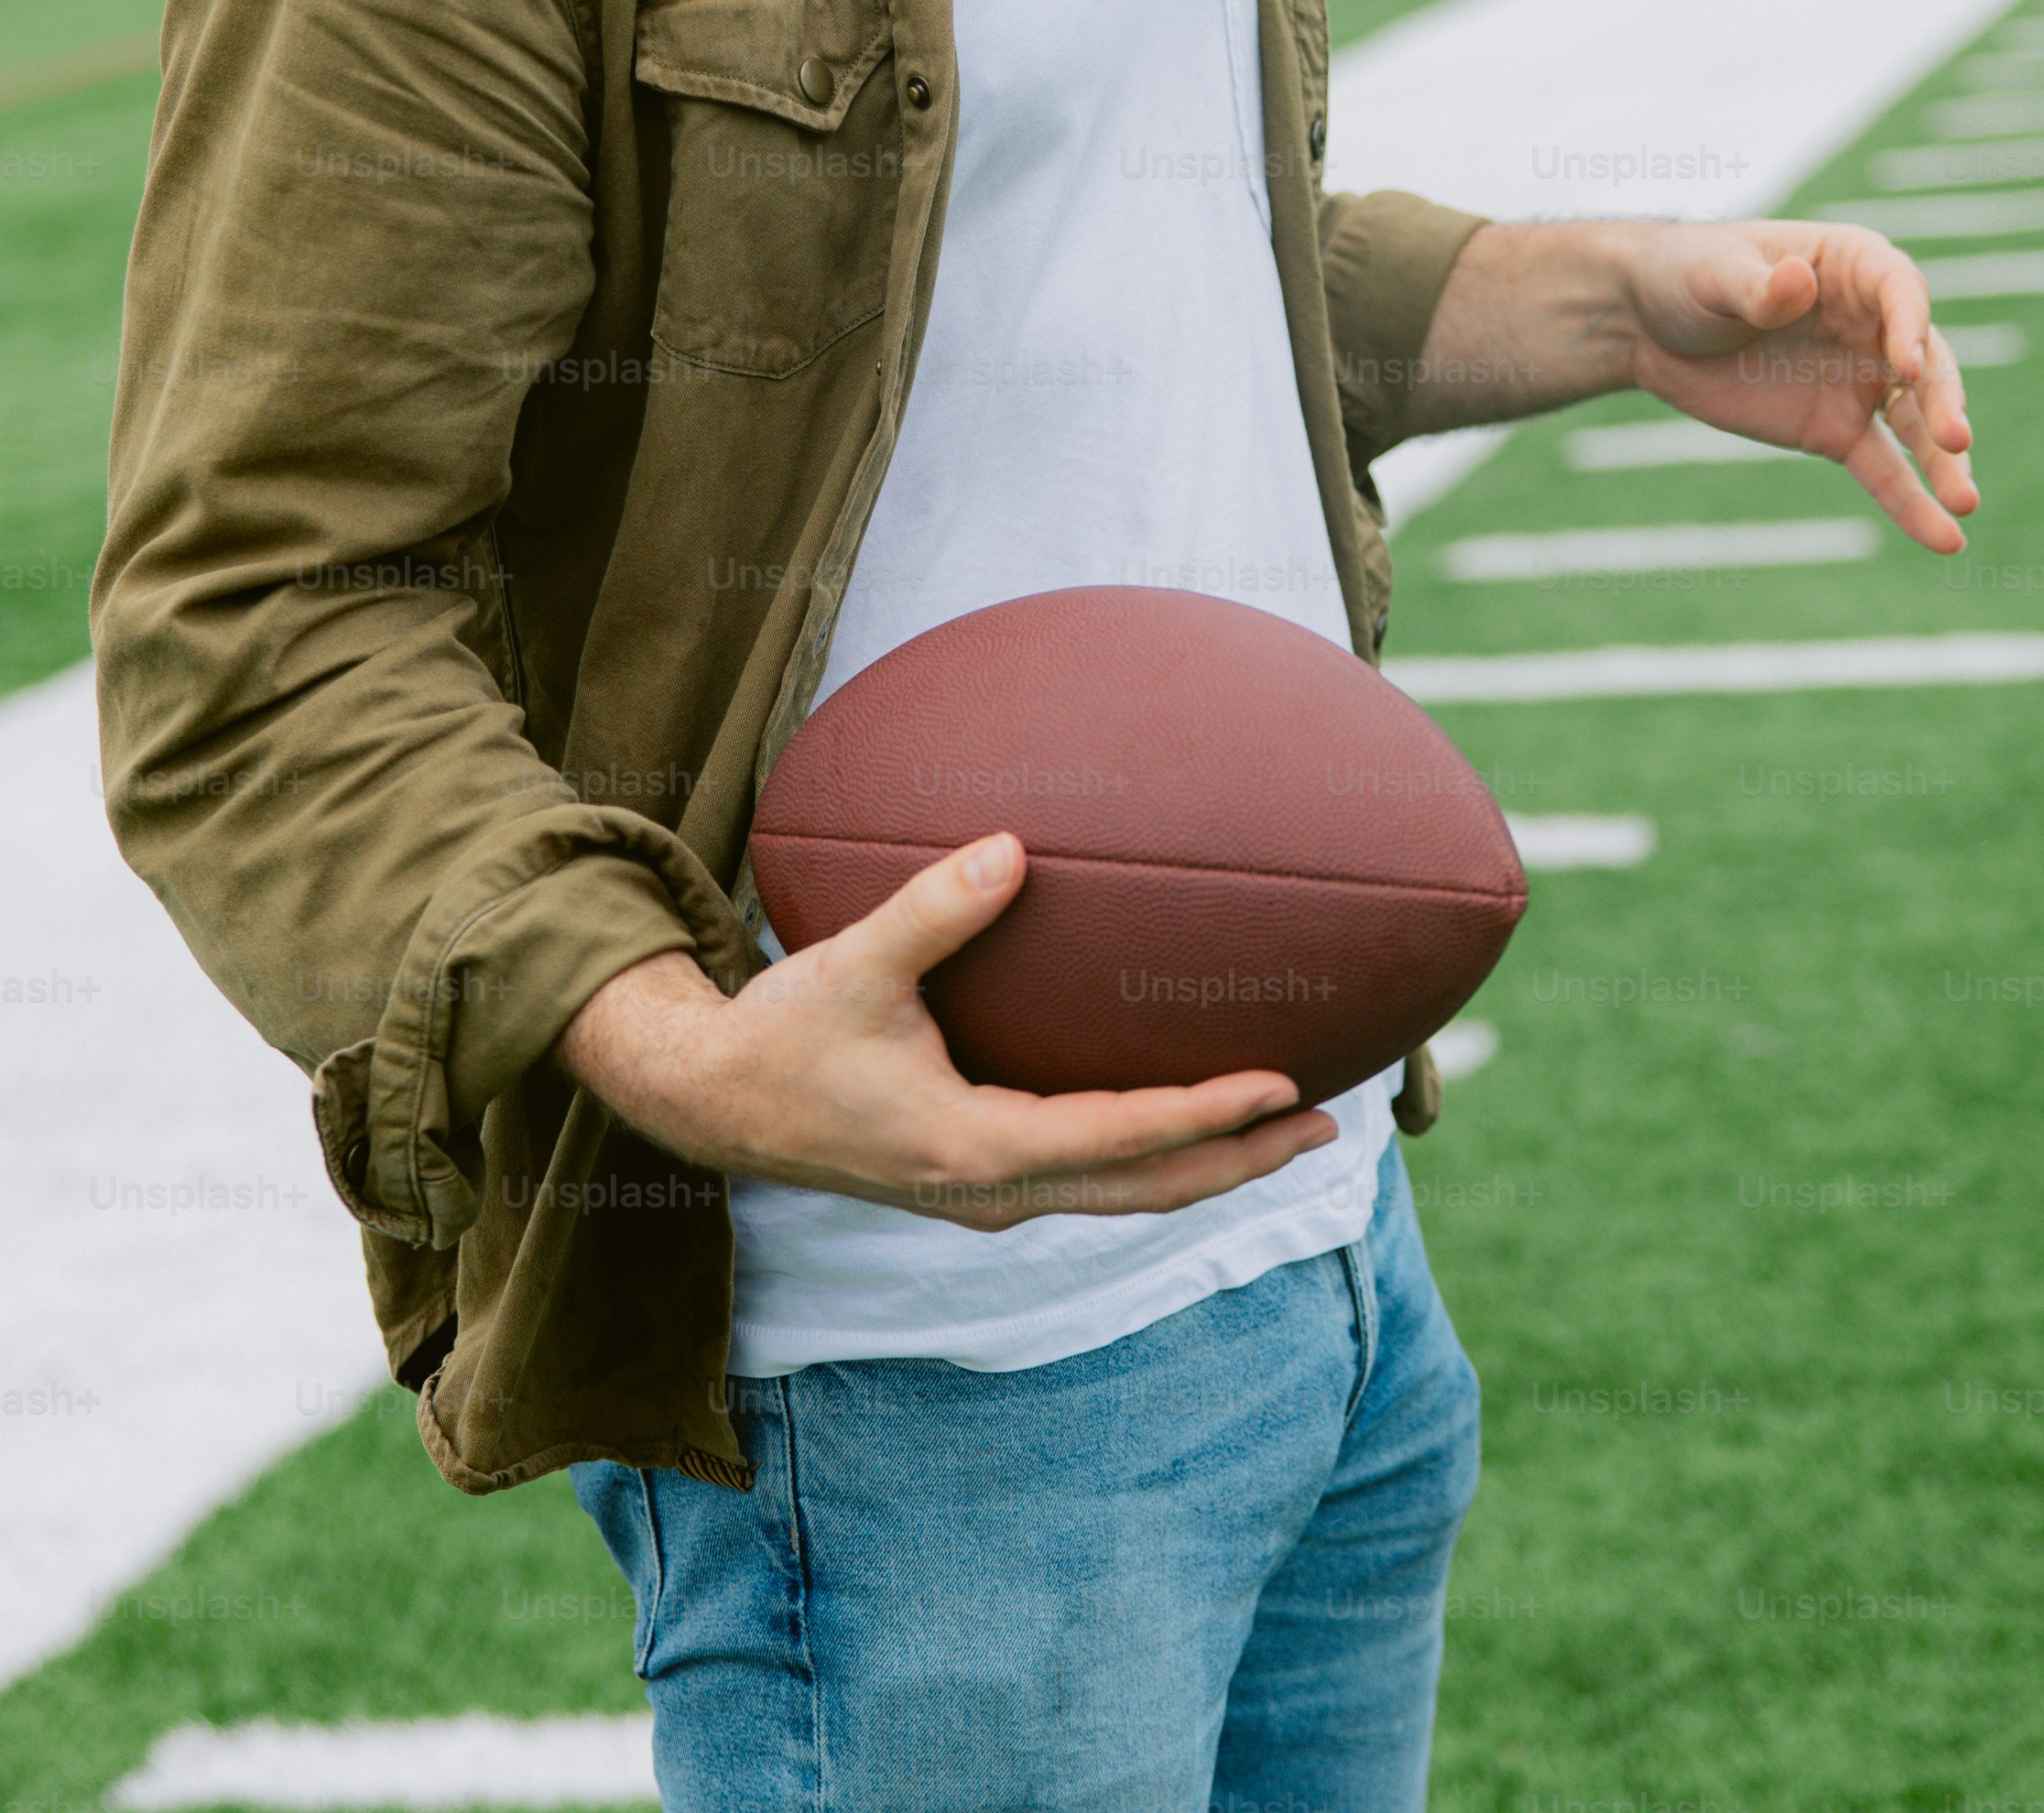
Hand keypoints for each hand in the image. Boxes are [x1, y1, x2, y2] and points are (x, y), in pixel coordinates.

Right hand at [553, 832, 1336, 1229]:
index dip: (1208, 1114)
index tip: (1283, 1084)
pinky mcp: (977, 1185)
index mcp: (973, 1148)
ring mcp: (986, 1199)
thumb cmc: (782, 1032)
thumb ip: (936, 906)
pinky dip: (1155, 1161)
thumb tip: (1013, 845)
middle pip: (1148, 1190)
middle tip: (1330, 1126)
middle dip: (1242, 1160)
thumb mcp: (855, 965)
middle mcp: (991, 1192)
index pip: (1121, 1138)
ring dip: (1209, 1167)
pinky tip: (1189, 1124)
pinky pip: (1092, 1182)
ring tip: (1290, 1132)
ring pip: (1125, 1197)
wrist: (713, 1103)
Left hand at [1623, 220, 1980, 552]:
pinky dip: (1912, 505)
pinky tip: (1945, 540)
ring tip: (1965, 503)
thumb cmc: (1687, 273)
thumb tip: (1797, 281)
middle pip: (1927, 364)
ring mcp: (1862, 383)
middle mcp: (1875, 325)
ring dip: (1944, 463)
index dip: (1911, 327)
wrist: (1650, 326)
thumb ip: (1756, 285)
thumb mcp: (1711, 272)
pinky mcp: (1838, 432)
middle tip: (1956, 440)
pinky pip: (1884, 471)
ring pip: (1917, 425)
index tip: (1908, 368)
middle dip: (1944, 403)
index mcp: (1853, 265)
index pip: (1900, 290)